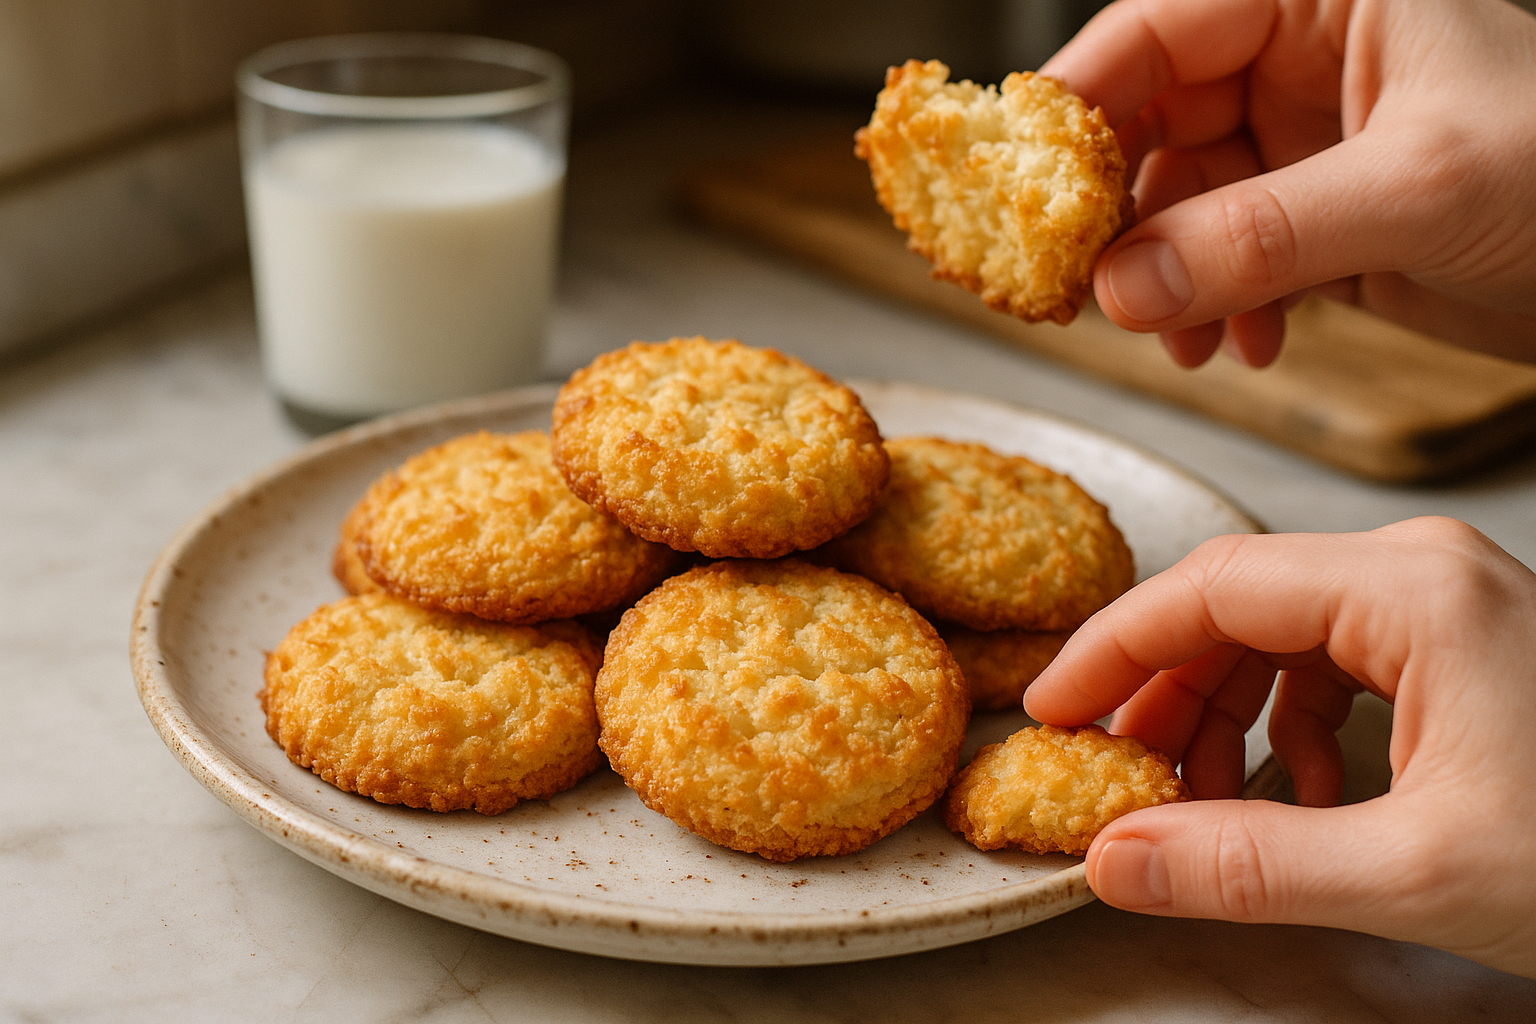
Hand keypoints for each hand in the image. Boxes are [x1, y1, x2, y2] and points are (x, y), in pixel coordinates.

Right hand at [1023, 517, 1535, 977]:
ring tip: (1204, 800)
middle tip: (1114, 769)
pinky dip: (1290, 726)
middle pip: (1241, 603)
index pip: (1211, 586)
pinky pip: (1339, 662)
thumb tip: (1112, 859)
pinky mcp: (1466, 644)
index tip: (1050, 712)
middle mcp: (1425, 571)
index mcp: (1412, 589)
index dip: (1113, 650)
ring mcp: (1449, 603)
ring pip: (1284, 634)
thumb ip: (1245, 864)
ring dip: (1226, 716)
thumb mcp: (1418, 873)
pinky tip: (1296, 797)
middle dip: (1166, 691)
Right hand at [1041, 0, 1535, 367]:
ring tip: (1178, 338)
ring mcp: (1303, 147)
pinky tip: (1242, 346)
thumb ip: (1260, 235)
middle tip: (1082, 286)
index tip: (1022, 187)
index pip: (1159, 30)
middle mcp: (1301, 63)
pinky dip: (1214, 310)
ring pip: (1177, 204)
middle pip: (1150, 121)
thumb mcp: (1417, 190)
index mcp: (1323, 0)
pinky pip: (1221, 260)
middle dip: (1118, 214)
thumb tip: (1123, 284)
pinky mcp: (1313, 224)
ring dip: (1165, 280)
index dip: (1079, 103)